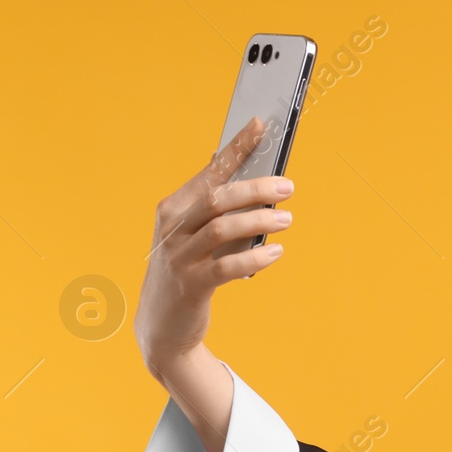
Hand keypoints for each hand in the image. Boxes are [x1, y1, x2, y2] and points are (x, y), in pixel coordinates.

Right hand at [135, 116, 294, 376]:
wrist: (163, 326)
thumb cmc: (189, 272)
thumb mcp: (196, 236)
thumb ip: (217, 209)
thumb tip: (248, 173)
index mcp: (174, 208)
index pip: (209, 171)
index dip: (235, 148)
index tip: (260, 126)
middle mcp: (172, 229)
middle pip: (217, 198)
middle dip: (255, 188)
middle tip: (288, 186)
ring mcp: (179, 257)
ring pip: (222, 229)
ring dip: (259, 220)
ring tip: (287, 219)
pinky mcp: (191, 286)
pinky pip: (226, 267)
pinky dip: (254, 257)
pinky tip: (275, 252)